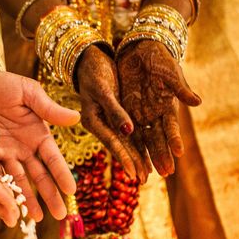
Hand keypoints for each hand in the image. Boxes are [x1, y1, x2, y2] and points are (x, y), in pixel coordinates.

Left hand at [0, 57, 78, 220]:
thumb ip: (50, 109)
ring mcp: (7, 154)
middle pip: (40, 176)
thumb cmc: (4, 85)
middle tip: (61, 215)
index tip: (72, 191)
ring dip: (28, 199)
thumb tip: (76, 118)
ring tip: (36, 218)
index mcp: (38, 134)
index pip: (53, 159)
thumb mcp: (29, 93)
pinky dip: (3, 191)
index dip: (62, 174)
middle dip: (50, 196)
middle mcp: (24, 149)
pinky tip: (10, 205)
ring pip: (19, 181)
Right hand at [76, 45, 149, 182]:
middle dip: (133, 163)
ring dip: (137, 157)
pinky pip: (129, 133)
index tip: (134, 173)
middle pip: (120, 146)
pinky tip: (146, 156)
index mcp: (93, 120)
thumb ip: (115, 110)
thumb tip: (129, 131)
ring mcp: (108, 121)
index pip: (112, 142)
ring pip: (126, 143)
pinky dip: (138, 144)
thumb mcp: (103, 89)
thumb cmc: (94, 70)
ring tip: (147, 174)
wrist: (90, 58)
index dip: (125, 158)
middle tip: (144, 180)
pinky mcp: (116, 115)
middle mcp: (101, 124)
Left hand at [117, 40, 200, 176]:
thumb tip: (198, 102)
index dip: (175, 139)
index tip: (179, 153)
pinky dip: (129, 147)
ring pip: (143, 141)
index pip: (172, 126)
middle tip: (166, 174)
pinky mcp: (126, 112)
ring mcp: (141, 115)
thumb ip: (180, 88)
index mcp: (168, 106)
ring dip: (146, 158)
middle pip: (158, 139)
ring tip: (148, 176)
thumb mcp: (170, 72)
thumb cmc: (159, 59)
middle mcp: (155, 114)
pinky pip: (127, 133)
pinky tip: (131, 161)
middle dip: (162, 156)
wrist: (140, 49)